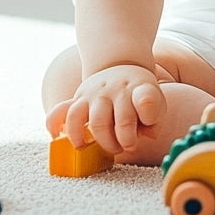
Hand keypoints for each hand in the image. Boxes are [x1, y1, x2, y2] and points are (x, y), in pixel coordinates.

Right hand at [45, 64, 166, 155]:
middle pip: (121, 118)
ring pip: (96, 120)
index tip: (147, 126)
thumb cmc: (138, 94)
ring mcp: (95, 92)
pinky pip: (63, 111)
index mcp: (139, 87)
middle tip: (127, 146)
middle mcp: (116, 88)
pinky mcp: (78, 98)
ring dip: (101, 140)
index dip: (147, 114)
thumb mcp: (155, 100)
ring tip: (105, 149)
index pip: (145, 99)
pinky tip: (65, 139)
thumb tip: (146, 134)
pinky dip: (60, 126)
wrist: (120, 65)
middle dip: (125, 140)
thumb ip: (153, 119)